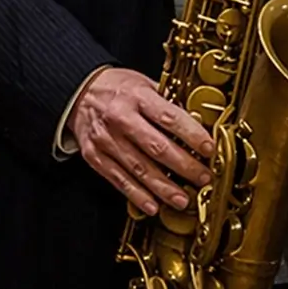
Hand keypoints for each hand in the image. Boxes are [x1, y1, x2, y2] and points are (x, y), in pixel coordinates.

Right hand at [68, 67, 214, 214]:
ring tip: (182, 199)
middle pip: (157, 147)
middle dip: (184, 166)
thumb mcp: (144, 82)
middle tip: (203, 177)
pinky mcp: (95, 156)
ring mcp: (107, 140)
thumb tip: (198, 119)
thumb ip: (168, 101)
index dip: (192, 135)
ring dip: (164, 188)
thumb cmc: (116, 88)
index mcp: (137, 96)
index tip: (209, 149)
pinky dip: (137, 195)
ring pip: (139, 169)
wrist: (78, 92)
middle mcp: (121, 118)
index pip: (169, 117)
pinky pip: (119, 179)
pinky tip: (152, 205)